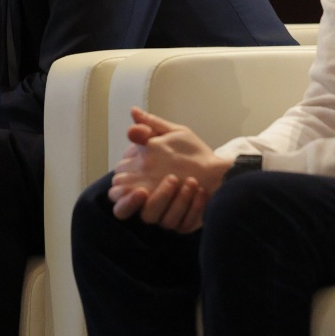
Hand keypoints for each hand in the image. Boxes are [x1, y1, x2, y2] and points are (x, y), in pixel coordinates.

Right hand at [108, 108, 231, 231]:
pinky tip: (200, 193)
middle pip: (122, 211)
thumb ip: (151, 126)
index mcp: (137, 179)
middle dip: (133, 202)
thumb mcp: (172, 134)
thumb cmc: (192, 152)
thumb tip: (133, 111)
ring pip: (152, 218)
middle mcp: (146, 199)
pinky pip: (178, 224)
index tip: (139, 178)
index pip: (116, 190)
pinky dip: (189, 208)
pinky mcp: (180, 223)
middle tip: (150, 188)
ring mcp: (162, 213)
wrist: (218, 170)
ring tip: (189, 182)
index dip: (122, 188)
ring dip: (170, 200)